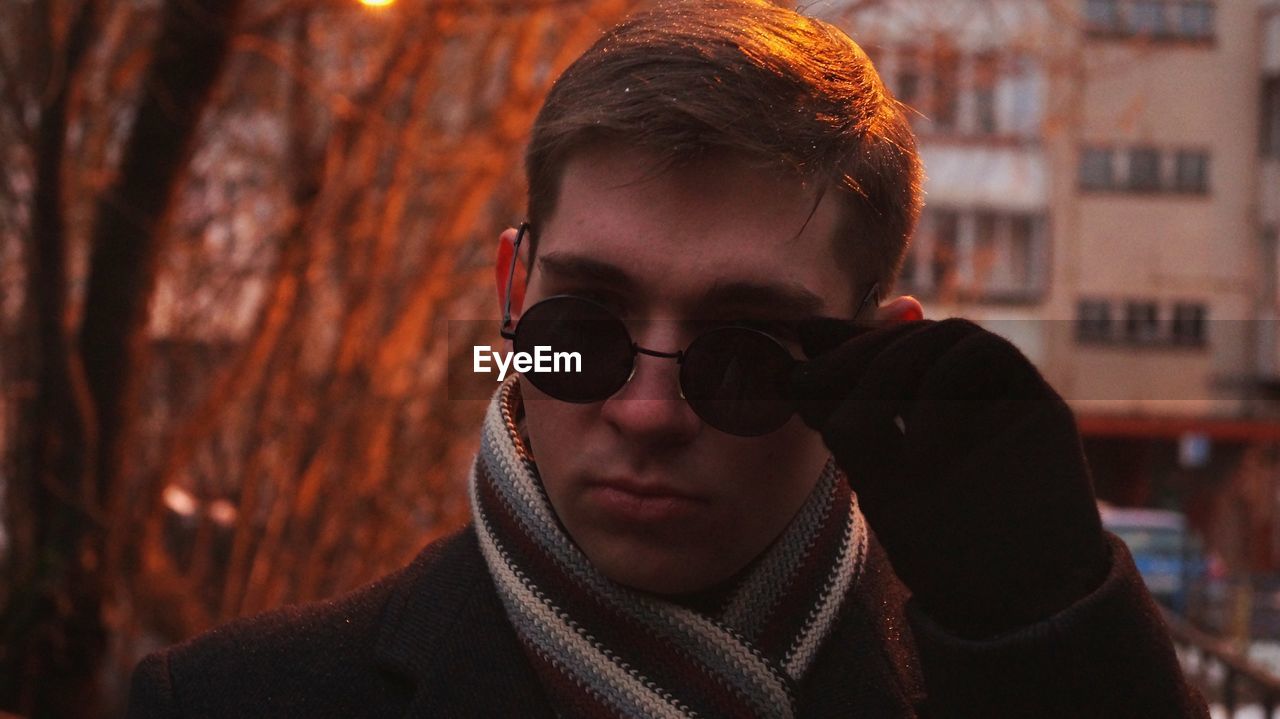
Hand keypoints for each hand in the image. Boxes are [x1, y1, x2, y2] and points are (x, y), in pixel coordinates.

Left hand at [790, 318, 1110, 637]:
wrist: (1014, 602)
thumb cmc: (941, 549)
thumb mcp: (875, 477)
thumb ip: (846, 417)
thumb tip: (793, 366)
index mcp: (929, 407)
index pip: (885, 350)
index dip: (842, 341)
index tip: (798, 344)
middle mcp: (969, 394)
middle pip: (910, 337)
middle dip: (856, 353)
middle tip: (817, 379)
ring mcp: (1005, 397)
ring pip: (946, 333)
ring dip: (894, 363)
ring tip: (869, 420)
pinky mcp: (1040, 404)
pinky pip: (989, 352)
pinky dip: (944, 379)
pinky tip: (920, 443)